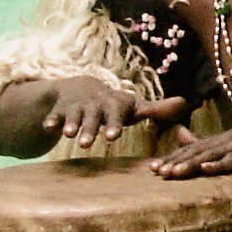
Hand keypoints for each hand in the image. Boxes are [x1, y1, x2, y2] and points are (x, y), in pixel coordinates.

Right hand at [43, 81, 188, 151]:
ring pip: (74, 116)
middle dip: (90, 128)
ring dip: (72, 125)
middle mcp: (96, 104)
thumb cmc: (114, 106)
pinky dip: (51, 120)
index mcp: (115, 105)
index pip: (116, 115)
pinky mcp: (60, 109)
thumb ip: (156, 109)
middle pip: (93, 117)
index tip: (113, 137)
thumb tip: (184, 102)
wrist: (82, 88)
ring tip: (70, 136)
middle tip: (87, 143)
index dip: (114, 125)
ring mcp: (77, 106)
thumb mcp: (133, 108)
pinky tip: (47, 128)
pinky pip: (55, 115)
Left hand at [152, 112, 231, 177]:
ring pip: (209, 156)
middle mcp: (226, 140)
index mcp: (222, 139)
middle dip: (174, 161)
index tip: (153, 168)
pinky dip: (218, 165)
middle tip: (154, 171)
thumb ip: (217, 145)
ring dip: (189, 164)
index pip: (192, 148)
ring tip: (172, 173)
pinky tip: (206, 169)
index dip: (172, 157)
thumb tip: (200, 143)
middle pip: (195, 151)